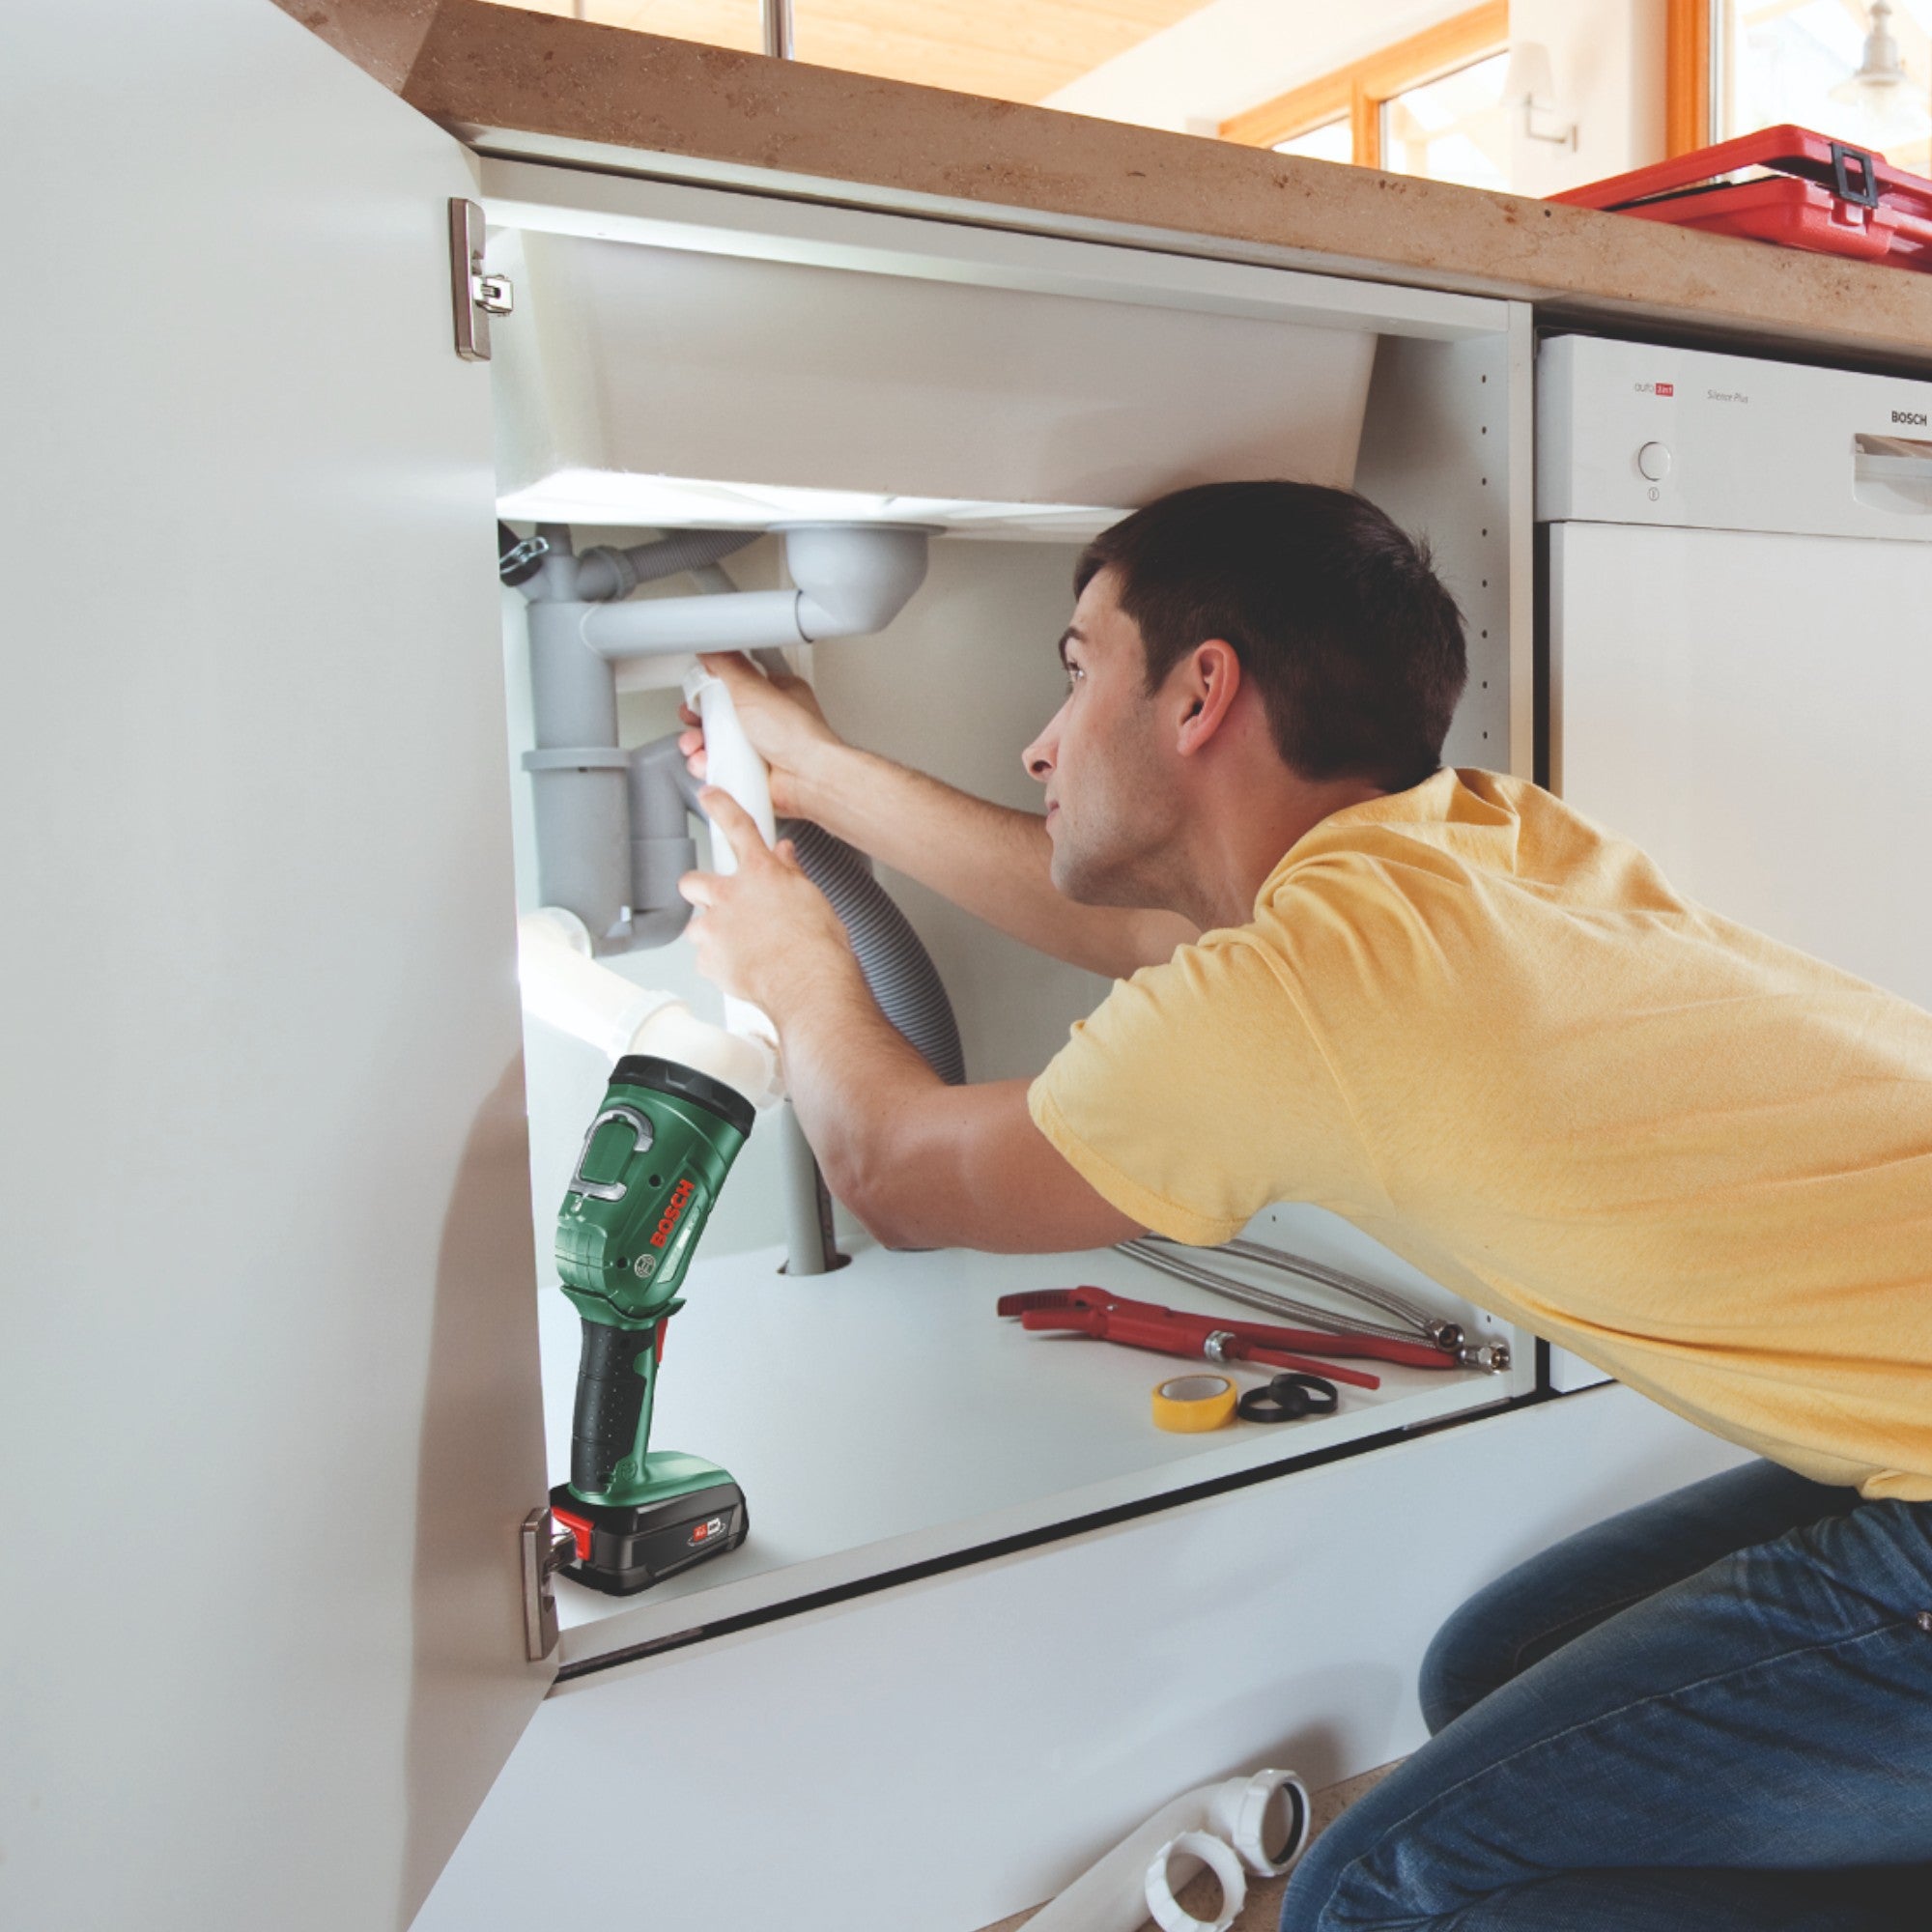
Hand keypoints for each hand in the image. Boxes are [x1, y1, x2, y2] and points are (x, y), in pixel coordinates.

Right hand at [678, 652, 843, 818]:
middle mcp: (769, 721)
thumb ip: (729, 665)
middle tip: (692, 724)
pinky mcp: (754, 773)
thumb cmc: (797, 735)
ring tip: (695, 747)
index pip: (735, 684)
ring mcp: (761, 748)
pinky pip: (723, 766)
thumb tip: (710, 650)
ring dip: (699, 745)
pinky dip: (709, 766)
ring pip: (718, 743)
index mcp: (775, 693)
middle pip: (721, 716)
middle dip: (699, 722)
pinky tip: (706, 765)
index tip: (695, 696)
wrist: (808, 779)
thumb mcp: (754, 689)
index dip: (710, 690)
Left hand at [678, 788, 857, 1017]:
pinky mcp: (708, 961)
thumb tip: (786, 857)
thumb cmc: (819, 947)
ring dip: (711, 933)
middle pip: (693, 881)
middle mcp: (731, 895)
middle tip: (721, 903)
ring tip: (740, 947)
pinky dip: (718, 964)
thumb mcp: (812, 899)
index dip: (721, 806)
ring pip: (696, 926)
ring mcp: (715, 928)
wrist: (808, 985)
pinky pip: (703, 960)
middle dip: (700, 890)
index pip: (738, 827)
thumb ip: (791, 874)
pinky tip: (743, 968)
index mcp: (761, 873)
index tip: (709, 796)